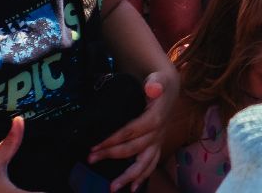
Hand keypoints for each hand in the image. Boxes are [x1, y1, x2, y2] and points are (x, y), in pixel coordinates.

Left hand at [88, 70, 171, 191]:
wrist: (171, 89)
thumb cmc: (159, 84)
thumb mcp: (158, 79)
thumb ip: (155, 84)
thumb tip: (151, 89)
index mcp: (155, 119)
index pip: (131, 132)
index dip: (113, 140)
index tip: (95, 146)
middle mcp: (157, 134)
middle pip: (133, 148)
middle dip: (111, 155)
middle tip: (91, 159)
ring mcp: (158, 142)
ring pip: (144, 163)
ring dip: (129, 176)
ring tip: (113, 187)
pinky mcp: (157, 146)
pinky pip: (151, 164)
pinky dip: (143, 177)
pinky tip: (132, 188)